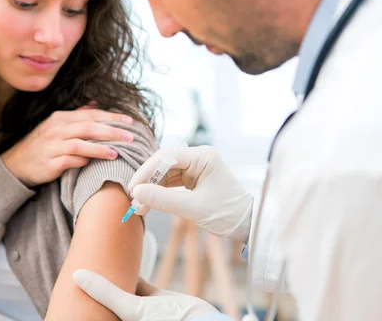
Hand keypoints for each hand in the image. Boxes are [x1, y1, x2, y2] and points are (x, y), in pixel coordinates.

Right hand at [1, 107, 133, 186]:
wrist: (15, 165)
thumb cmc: (42, 145)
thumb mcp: (57, 125)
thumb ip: (77, 115)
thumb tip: (96, 104)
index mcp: (61, 118)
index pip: (91, 115)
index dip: (111, 117)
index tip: (129, 121)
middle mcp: (56, 129)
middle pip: (88, 127)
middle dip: (111, 131)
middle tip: (130, 136)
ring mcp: (52, 146)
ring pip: (80, 144)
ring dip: (99, 148)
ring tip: (116, 153)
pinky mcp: (49, 163)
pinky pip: (69, 161)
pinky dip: (83, 161)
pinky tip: (94, 164)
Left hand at [73, 269, 219, 320]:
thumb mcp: (132, 308)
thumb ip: (105, 292)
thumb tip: (77, 275)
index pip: (96, 308)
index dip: (83, 293)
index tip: (70, 274)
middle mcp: (128, 316)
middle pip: (107, 297)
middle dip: (97, 282)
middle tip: (82, 262)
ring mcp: (141, 307)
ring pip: (122, 287)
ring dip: (114, 274)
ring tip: (99, 256)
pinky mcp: (155, 297)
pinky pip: (138, 282)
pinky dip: (132, 272)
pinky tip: (125, 258)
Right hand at [129, 146, 252, 243]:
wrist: (247, 225)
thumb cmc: (227, 214)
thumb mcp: (193, 209)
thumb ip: (163, 199)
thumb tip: (137, 193)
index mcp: (203, 156)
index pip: (167, 157)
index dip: (147, 172)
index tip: (133, 189)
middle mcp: (199, 157)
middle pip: (164, 163)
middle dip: (148, 181)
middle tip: (134, 199)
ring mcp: (197, 167)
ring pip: (165, 173)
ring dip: (152, 188)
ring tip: (139, 206)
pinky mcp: (194, 178)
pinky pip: (171, 181)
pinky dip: (160, 193)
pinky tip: (149, 204)